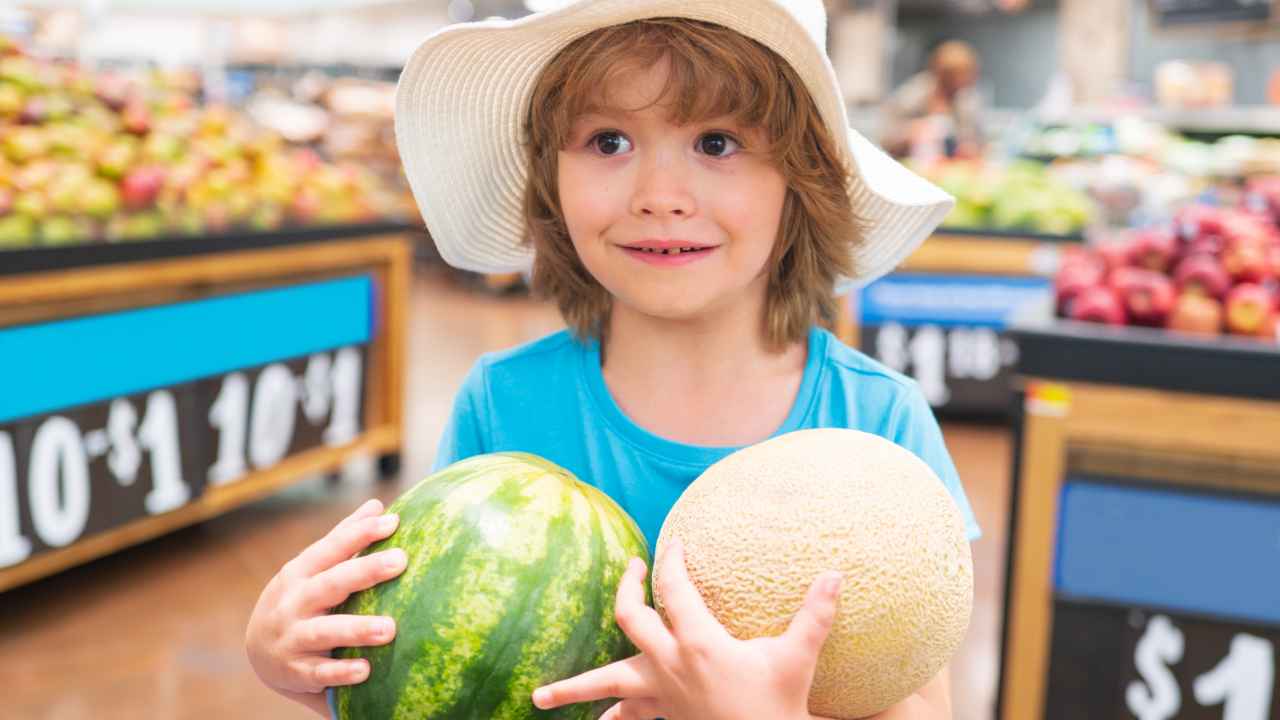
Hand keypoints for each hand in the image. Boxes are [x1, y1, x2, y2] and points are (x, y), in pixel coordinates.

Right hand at [245, 498, 406, 702]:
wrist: (260, 651)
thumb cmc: (301, 598)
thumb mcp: (314, 568)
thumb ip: (344, 539)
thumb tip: (377, 506)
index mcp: (301, 572)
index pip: (331, 548)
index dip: (360, 533)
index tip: (393, 522)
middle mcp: (294, 602)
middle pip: (330, 584)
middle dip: (365, 571)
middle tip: (401, 560)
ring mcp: (293, 637)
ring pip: (324, 631)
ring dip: (356, 629)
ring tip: (390, 629)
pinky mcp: (296, 671)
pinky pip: (319, 673)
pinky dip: (340, 672)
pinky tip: (365, 670)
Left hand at [532, 539, 842, 719]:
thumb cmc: (778, 708)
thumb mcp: (797, 659)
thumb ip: (814, 615)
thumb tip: (836, 573)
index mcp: (696, 642)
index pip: (673, 588)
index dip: (670, 560)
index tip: (672, 543)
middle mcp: (668, 666)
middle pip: (629, 618)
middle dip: (627, 589)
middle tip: (632, 569)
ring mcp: (660, 696)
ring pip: (605, 685)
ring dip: (572, 689)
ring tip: (539, 696)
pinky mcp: (662, 719)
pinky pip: (628, 719)